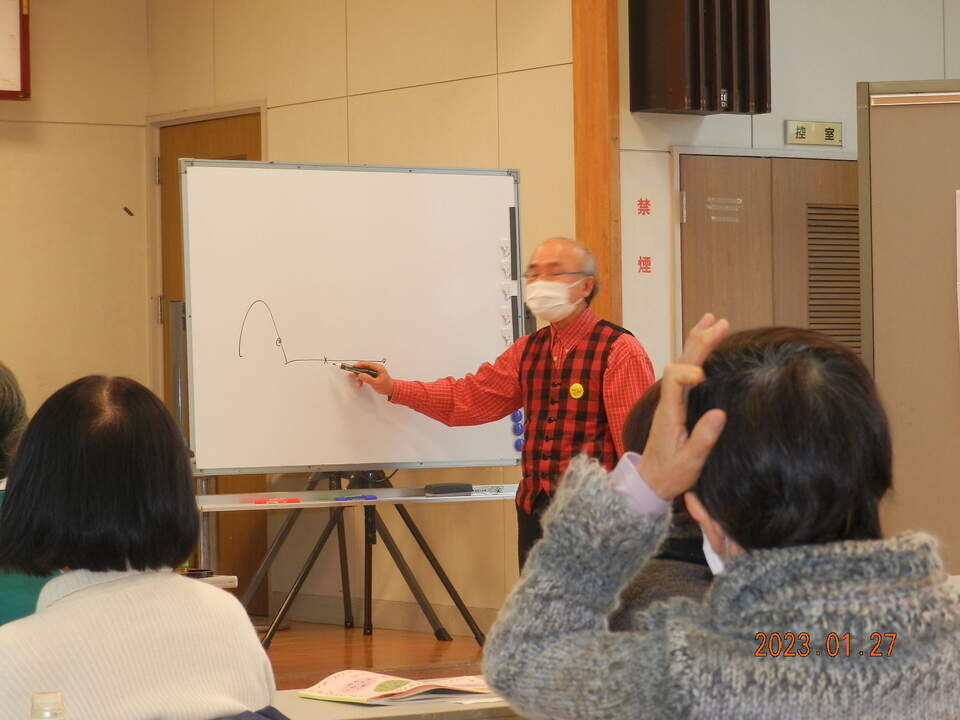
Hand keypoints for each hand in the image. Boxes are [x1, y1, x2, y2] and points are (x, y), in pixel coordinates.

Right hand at [351, 362, 394, 395]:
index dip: (359, 365)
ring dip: (360, 377)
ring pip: (364, 372)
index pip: (367, 364)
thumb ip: (368, 379)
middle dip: (358, 371)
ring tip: (358, 383)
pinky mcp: (373, 375)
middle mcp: (376, 368)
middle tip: (352, 374)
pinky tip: (360, 384)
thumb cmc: (386, 386)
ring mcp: (374, 372)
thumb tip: (360, 375)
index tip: (353, 367)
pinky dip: (362, 379)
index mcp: (378, 368)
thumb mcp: (376, 383)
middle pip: (364, 367)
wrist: (391, 390)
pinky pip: (365, 375)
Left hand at [637, 313, 728, 499]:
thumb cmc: (670, 474)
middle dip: (700, 342)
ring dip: (697, 341)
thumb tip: (720, 413)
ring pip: (682, 363)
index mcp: (670, 412)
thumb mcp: (690, 462)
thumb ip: (703, 438)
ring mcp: (671, 400)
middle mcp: (669, 401)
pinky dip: (696, 355)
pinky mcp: (676, 403)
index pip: (674, 378)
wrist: (650, 482)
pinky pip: (684, 372)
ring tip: (712, 320)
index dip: (689, 371)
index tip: (704, 377)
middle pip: (681, 362)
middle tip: (720, 323)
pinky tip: (704, 346)